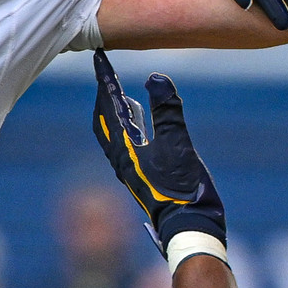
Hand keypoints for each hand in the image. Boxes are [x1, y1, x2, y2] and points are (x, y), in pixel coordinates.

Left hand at [90, 51, 225, 252]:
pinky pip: (125, 145)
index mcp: (124, 150)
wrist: (187, 227)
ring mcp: (130, 170)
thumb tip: (154, 77)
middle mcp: (121, 159)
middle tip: (106, 75)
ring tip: (120, 95)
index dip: (105, 81)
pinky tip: (141, 128)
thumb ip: (167, 111)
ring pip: (113, 134)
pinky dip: (127, 128)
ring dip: (114, 113)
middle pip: (104, 121)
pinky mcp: (141, 177)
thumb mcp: (178, 144)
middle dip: (104, 97)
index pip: (109, 107)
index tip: (100, 60)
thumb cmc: (182, 189)